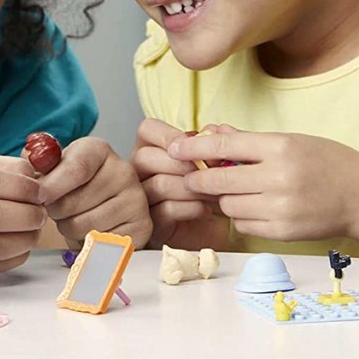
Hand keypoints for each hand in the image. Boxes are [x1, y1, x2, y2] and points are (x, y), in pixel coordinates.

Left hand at [33, 137, 151, 250]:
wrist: (103, 202)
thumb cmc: (74, 184)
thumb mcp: (56, 167)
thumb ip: (39, 163)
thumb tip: (30, 159)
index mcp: (99, 150)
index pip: (75, 169)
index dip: (52, 186)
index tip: (38, 197)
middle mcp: (124, 171)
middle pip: (75, 202)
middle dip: (55, 211)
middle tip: (56, 208)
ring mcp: (136, 200)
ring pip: (85, 226)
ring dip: (69, 227)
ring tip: (72, 217)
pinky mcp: (142, 227)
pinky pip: (101, 243)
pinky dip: (88, 242)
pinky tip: (89, 230)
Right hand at [131, 119, 216, 247]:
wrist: (216, 229)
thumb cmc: (210, 192)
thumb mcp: (216, 164)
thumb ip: (217, 143)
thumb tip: (218, 129)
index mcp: (152, 150)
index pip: (147, 130)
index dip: (168, 134)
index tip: (191, 142)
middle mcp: (140, 173)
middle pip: (144, 157)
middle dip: (182, 163)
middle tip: (209, 171)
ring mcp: (143, 200)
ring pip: (158, 184)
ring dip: (192, 186)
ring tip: (214, 192)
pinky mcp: (152, 225)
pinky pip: (166, 210)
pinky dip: (191, 208)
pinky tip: (205, 210)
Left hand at [169, 125, 358, 240]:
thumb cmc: (327, 163)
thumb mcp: (291, 141)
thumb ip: (248, 141)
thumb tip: (209, 131)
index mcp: (281, 148)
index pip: (224, 146)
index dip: (193, 148)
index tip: (174, 148)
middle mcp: (279, 178)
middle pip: (217, 181)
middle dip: (198, 179)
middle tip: (191, 177)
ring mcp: (280, 208)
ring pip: (227, 205)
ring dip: (223, 199)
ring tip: (238, 190)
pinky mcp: (281, 231)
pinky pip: (243, 224)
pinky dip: (241, 216)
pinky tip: (255, 206)